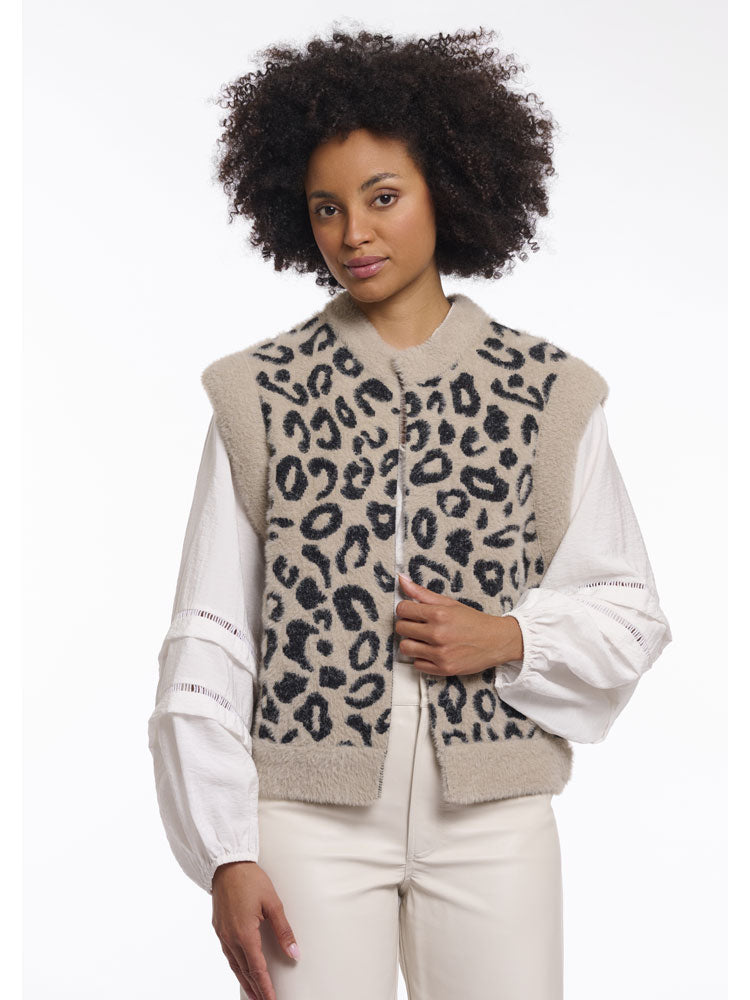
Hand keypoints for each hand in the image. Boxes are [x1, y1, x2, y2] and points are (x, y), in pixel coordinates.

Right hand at [212, 860, 299, 999]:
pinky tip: (241, 971)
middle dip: (256, 989)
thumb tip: (294, 953)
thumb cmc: (250, 879)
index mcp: (245, 933)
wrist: (226, 864)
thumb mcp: (273, 903)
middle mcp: (231, 937)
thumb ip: (284, 931)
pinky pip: (228, 954)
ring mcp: (222, 934)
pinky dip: (236, 967)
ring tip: (255, 994)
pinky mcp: (219, 928)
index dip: (266, 987)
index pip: (257, 969)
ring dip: (245, 981)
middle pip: (245, 971)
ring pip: (234, 965)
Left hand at [395, 573, 523, 675]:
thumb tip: (401, 579)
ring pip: (405, 648)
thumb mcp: (450, 603)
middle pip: (401, 628)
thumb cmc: (473, 621)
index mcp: (439, 614)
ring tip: (424, 640)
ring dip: (412, 643)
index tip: (412, 612)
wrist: (497, 641)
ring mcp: (440, 653)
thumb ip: (422, 593)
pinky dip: (422, 658)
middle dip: (407, 625)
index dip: (405, 609)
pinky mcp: (443, 668)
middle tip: (419, 625)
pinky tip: (432, 652)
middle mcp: (438, 633)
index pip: (402, 610)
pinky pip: (416, 665)